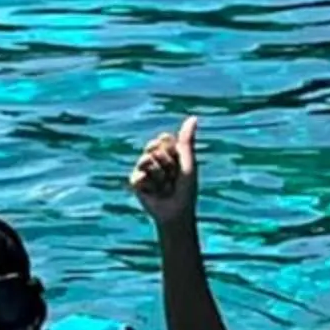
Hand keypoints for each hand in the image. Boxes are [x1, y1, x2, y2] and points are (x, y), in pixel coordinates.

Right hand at [128, 115, 200, 235]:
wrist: (177, 212)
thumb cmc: (186, 189)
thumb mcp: (188, 162)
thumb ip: (186, 140)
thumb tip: (193, 117)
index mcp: (167, 151)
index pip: (164, 138)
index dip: (173, 151)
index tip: (179, 164)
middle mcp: (154, 158)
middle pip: (154, 146)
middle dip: (166, 163)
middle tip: (172, 177)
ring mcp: (144, 169)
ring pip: (145, 159)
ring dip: (159, 175)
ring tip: (164, 185)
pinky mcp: (136, 181)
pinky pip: (138, 175)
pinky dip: (149, 184)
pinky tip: (154, 192)